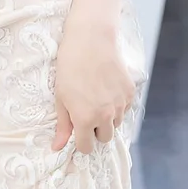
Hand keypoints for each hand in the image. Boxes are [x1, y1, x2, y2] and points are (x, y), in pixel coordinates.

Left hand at [51, 18, 136, 154]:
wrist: (91, 41)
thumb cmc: (70, 67)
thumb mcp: (60, 98)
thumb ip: (63, 126)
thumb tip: (57, 148)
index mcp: (86, 119)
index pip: (87, 148)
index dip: (81, 142)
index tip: (77, 132)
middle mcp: (106, 116)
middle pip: (104, 138)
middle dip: (95, 132)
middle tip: (87, 114)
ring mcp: (120, 105)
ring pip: (116, 124)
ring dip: (107, 119)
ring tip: (97, 100)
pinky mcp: (130, 93)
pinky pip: (124, 109)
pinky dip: (117, 106)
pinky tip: (106, 90)